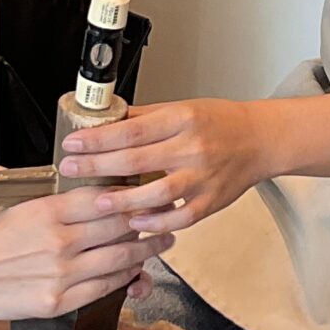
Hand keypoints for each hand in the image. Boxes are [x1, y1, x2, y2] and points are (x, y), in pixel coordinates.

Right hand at [0, 186, 170, 320]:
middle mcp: (60, 242)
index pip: (105, 199)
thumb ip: (53, 198)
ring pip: (120, 259)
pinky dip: (124, 277)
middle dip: (148, 221)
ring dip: (146, 250)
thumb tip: (88, 187)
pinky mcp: (58, 301)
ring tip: (162, 242)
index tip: (146, 192)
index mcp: (48, 211)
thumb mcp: (16, 203)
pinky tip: (133, 270)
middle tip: (165, 216)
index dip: (132, 196)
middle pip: (120, 227)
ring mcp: (61, 274)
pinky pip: (104, 288)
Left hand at [57, 99, 270, 228]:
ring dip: (123, 200)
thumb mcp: (181, 108)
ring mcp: (203, 177)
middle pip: (136, 160)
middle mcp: (192, 148)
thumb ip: (144, 117)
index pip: (130, 130)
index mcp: (182, 119)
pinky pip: (179, 217)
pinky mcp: (211, 201)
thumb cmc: (220, 122)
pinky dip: (155, 222)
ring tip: (98, 202)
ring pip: (156, 194)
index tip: (73, 144)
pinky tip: (135, 222)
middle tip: (70, 169)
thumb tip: (106, 120)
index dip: (97, 139)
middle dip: (96, 166)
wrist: (260, 140)